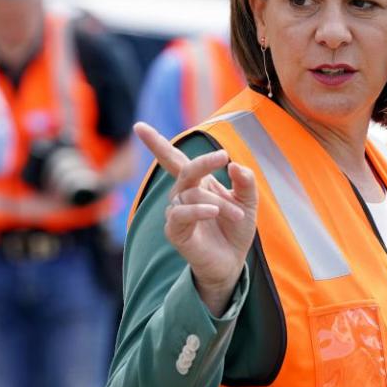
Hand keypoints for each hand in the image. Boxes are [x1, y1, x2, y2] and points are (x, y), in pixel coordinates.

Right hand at [135, 122, 258, 315]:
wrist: (233, 261)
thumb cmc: (236, 229)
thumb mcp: (248, 202)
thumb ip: (245, 183)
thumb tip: (236, 166)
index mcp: (198, 183)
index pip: (173, 159)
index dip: (156, 143)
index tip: (138, 126)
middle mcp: (183, 195)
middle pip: (185, 171)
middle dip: (204, 162)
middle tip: (224, 157)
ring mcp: (177, 213)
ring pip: (191, 195)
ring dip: (217, 202)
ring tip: (237, 215)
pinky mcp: (175, 232)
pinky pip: (180, 214)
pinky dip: (197, 210)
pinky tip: (212, 212)